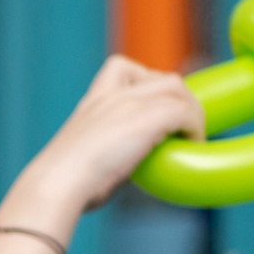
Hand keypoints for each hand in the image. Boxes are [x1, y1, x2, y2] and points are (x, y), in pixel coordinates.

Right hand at [2, 56, 205, 224]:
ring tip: (191, 137)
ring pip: (179, 91)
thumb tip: (120, 167)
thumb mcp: (82, 155)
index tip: (154, 109)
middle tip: (182, 129)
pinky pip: (186, 112)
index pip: (123, 69)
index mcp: (92, 101)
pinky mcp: (147, 118)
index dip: (148, 83)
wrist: (57, 184)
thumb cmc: (64, 183)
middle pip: (163, 79)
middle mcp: (112, 95)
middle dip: (180, 101)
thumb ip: (103, 149)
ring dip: (192, 114)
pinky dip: (196, 128)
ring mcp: (129, 103)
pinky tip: (192, 144)